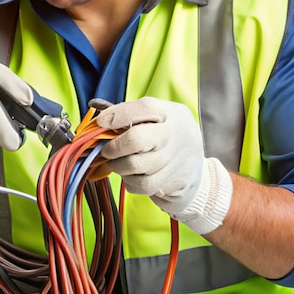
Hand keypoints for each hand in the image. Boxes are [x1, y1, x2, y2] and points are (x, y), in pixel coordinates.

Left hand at [96, 97, 232, 234]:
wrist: (195, 168)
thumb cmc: (165, 136)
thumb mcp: (157, 118)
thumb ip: (130, 115)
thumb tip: (98, 120)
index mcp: (172, 113)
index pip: (145, 108)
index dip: (118, 115)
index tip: (100, 122)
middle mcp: (176, 135)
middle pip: (138, 139)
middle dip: (115, 146)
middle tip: (106, 150)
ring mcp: (176, 160)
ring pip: (136, 166)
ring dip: (119, 166)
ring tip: (118, 162)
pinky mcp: (173, 183)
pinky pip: (142, 185)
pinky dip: (130, 181)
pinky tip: (132, 175)